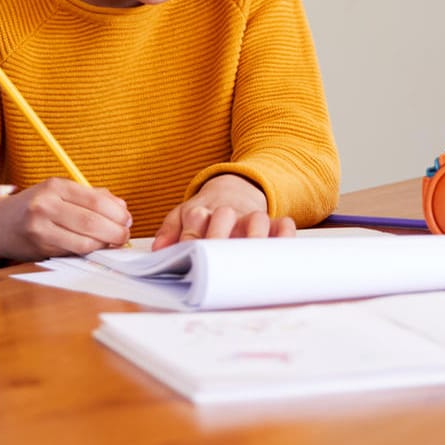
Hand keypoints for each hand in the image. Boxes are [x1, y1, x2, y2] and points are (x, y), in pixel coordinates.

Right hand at [0, 178, 131, 261]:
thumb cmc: (36, 206)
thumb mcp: (61, 192)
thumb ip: (93, 196)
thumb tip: (123, 208)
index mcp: (55, 186)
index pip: (96, 200)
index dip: (117, 213)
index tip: (127, 219)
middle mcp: (46, 205)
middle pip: (93, 222)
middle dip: (116, 231)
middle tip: (125, 234)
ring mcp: (41, 228)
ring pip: (85, 241)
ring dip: (105, 244)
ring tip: (113, 242)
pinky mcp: (40, 248)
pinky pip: (73, 251)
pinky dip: (90, 251)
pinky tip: (96, 247)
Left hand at [151, 174, 295, 249]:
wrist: (235, 187)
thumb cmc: (206, 210)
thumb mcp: (182, 214)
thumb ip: (169, 230)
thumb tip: (158, 250)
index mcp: (202, 211)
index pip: (194, 222)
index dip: (191, 237)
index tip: (190, 254)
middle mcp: (227, 213)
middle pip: (224, 217)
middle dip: (221, 236)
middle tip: (218, 257)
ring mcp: (250, 216)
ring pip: (256, 219)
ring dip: (255, 234)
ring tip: (254, 254)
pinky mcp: (272, 221)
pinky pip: (283, 224)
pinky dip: (286, 233)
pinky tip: (284, 245)